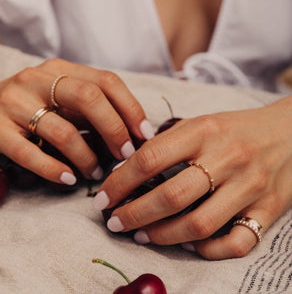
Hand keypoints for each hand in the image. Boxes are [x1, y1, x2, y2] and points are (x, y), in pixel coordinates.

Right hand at [0, 58, 153, 183]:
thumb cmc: (32, 108)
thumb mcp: (62, 99)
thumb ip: (92, 109)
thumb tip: (132, 132)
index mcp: (60, 69)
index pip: (107, 81)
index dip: (132, 108)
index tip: (145, 134)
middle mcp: (37, 79)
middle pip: (89, 98)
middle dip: (115, 130)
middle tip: (126, 155)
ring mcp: (14, 103)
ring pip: (63, 131)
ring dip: (87, 158)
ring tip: (96, 173)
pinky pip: (30, 154)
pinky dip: (54, 170)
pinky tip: (69, 179)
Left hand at [95, 95, 291, 259]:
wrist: (289, 132)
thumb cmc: (236, 128)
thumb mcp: (200, 123)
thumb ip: (166, 143)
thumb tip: (127, 169)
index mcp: (204, 132)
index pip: (149, 158)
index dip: (119, 182)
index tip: (103, 197)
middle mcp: (228, 158)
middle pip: (171, 196)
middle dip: (134, 215)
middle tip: (114, 222)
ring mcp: (251, 187)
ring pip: (199, 225)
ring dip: (162, 236)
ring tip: (141, 235)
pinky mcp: (269, 209)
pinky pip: (237, 243)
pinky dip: (208, 251)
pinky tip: (187, 245)